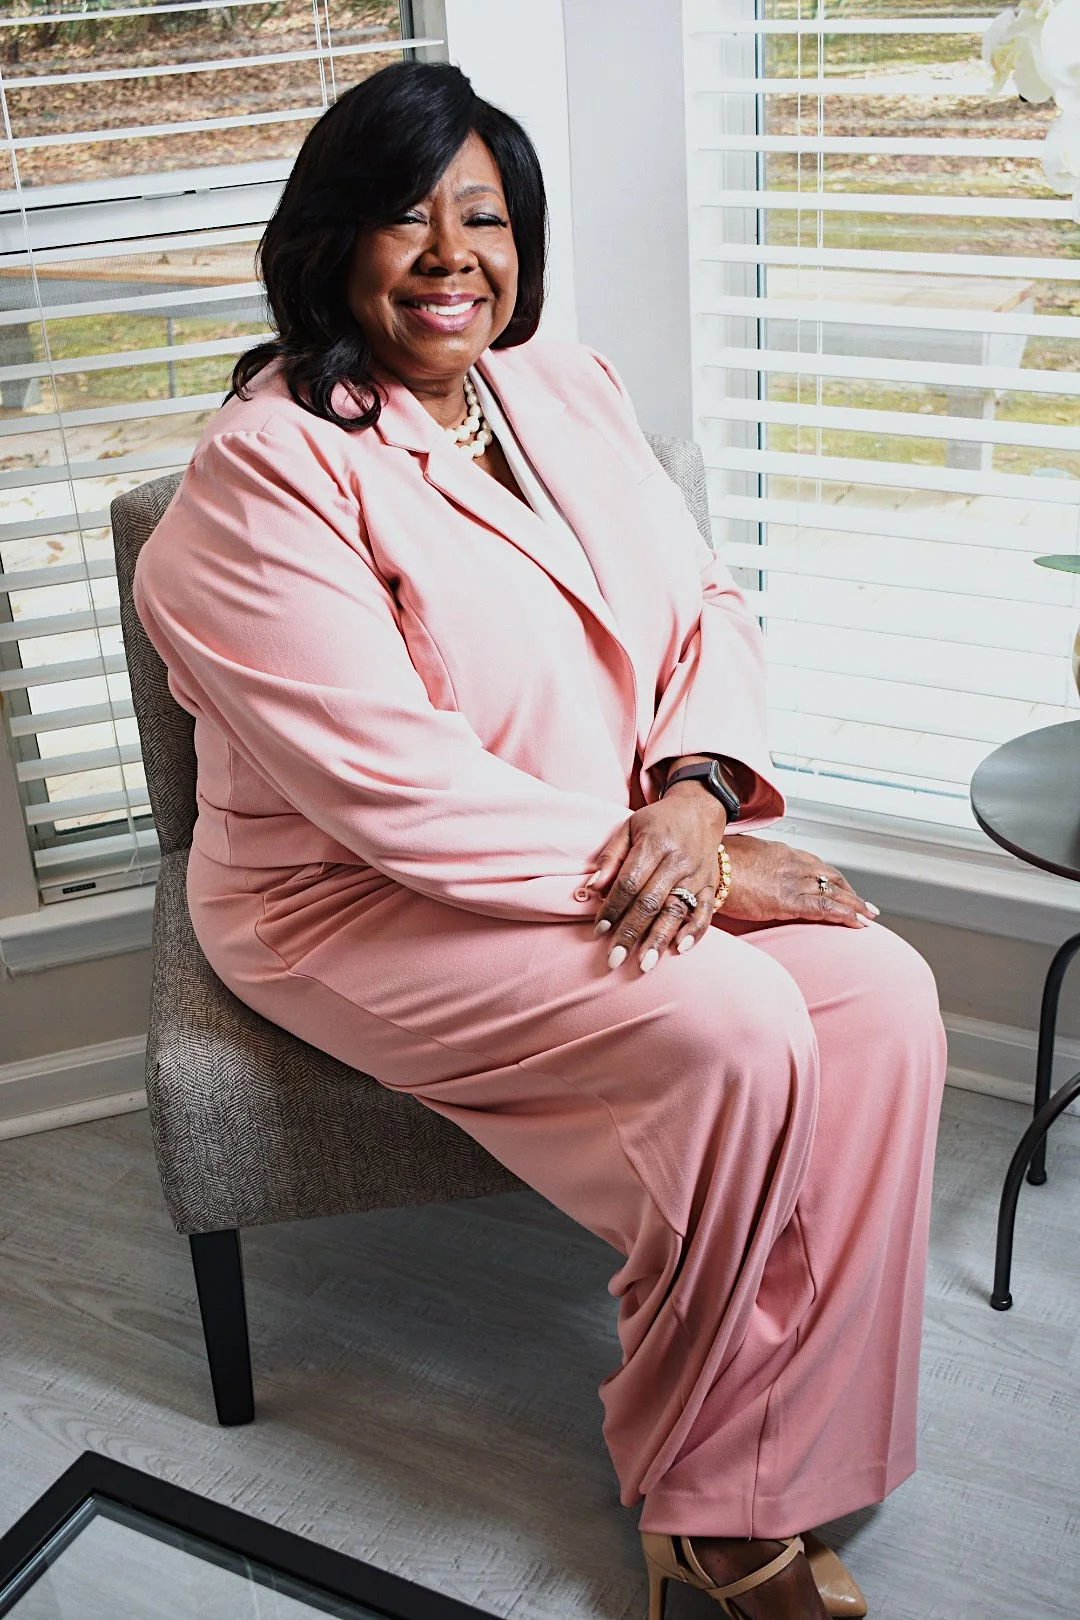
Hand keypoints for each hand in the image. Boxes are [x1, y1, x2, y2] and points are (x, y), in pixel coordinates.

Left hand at [588, 786, 727, 970]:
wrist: (700, 810)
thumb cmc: (658, 822)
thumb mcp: (629, 828)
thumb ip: (611, 857)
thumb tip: (593, 888)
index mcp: (655, 844)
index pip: (630, 882)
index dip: (613, 907)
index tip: (598, 931)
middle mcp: (679, 861)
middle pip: (651, 902)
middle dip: (631, 932)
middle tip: (615, 959)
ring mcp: (698, 874)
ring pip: (677, 911)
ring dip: (660, 939)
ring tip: (645, 964)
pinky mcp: (711, 884)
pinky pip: (706, 911)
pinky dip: (694, 931)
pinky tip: (680, 949)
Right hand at [722, 834, 878, 927]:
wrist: (709, 867)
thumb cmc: (716, 861)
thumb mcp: (739, 857)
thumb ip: (752, 864)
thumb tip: (749, 872)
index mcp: (782, 852)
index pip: (816, 865)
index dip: (832, 878)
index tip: (841, 887)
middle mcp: (794, 864)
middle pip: (832, 877)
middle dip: (850, 892)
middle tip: (863, 904)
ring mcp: (794, 881)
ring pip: (835, 892)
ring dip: (855, 905)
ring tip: (868, 916)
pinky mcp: (789, 900)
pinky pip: (826, 908)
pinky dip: (846, 915)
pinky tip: (858, 922)